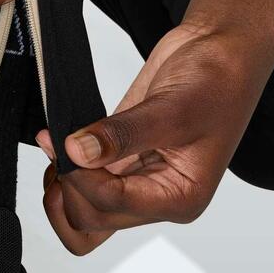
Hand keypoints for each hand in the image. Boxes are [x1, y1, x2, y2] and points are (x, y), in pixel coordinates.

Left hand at [38, 23, 272, 254]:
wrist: (218, 54)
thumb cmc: (217, 82)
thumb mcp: (171, 109)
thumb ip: (122, 135)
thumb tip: (78, 152)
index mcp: (180, 198)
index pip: (113, 204)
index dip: (82, 177)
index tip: (65, 142)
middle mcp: (158, 198)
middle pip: (94, 218)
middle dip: (69, 186)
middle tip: (57, 142)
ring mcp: (137, 182)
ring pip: (86, 210)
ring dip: (62, 187)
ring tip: (55, 146)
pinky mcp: (122, 163)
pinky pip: (86, 184)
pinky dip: (66, 169)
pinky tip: (57, 141)